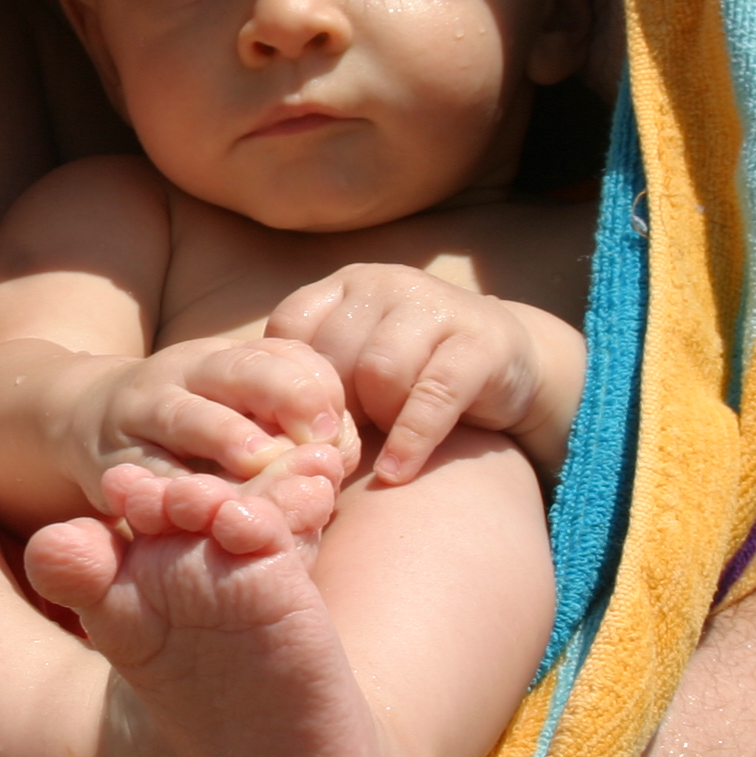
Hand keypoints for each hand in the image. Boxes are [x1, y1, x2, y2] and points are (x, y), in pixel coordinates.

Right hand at [71, 338, 356, 504]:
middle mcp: (186, 372)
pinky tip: (203, 507)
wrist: (83, 416)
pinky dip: (174, 491)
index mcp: (228, 356)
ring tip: (260, 460)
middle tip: (319, 437)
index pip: (285, 356)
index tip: (337, 431)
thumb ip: (289, 418)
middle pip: (241, 371)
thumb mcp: (235, 403)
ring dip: (226, 435)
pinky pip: (147, 476)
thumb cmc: (190, 420)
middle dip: (285, 396)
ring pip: (187, 415)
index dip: (318, 389)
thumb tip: (341, 449)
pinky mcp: (115, 460)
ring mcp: (144, 412)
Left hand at [265, 268, 581, 483]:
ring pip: (379, 370)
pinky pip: (432, 396)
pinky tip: (396, 472)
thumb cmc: (410, 377)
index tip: (288, 431)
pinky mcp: (481, 343)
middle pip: (332, 356)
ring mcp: (435, 306)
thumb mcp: (354, 369)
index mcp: (343, 287)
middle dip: (331, 413)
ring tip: (377, 447)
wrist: (508, 363)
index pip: (289, 330)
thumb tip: (247, 436)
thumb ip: (309, 387)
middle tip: (338, 448)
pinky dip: (410, 441)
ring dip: (375, 420)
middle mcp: (385, 284)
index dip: (284, 389)